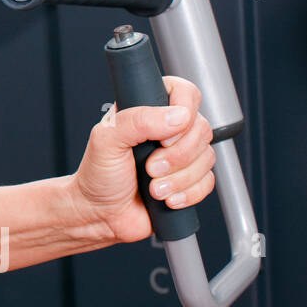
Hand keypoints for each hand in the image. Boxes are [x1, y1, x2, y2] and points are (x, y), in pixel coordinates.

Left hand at [68, 76, 215, 244]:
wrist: (100, 214)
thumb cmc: (97, 175)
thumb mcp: (106, 140)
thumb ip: (137, 121)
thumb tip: (178, 116)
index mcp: (146, 110)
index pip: (184, 92)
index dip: (184, 112)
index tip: (163, 137)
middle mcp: (166, 130)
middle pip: (202, 128)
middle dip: (177, 155)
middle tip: (150, 167)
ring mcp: (180, 155)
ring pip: (207, 157)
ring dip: (179, 178)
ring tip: (153, 187)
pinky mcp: (189, 179)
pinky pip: (208, 182)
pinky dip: (189, 193)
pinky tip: (167, 198)